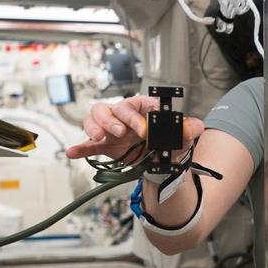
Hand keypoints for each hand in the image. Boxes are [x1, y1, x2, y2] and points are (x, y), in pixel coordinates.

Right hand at [64, 95, 203, 160]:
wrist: (161, 163)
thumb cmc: (169, 143)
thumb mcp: (182, 137)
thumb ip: (190, 129)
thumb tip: (195, 126)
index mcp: (142, 109)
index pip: (136, 104)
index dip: (136, 114)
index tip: (143, 129)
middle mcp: (124, 116)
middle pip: (111, 108)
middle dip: (114, 119)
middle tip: (121, 132)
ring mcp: (111, 129)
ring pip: (95, 118)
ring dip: (95, 126)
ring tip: (99, 138)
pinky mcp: (104, 145)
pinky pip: (88, 144)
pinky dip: (80, 147)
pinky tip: (72, 152)